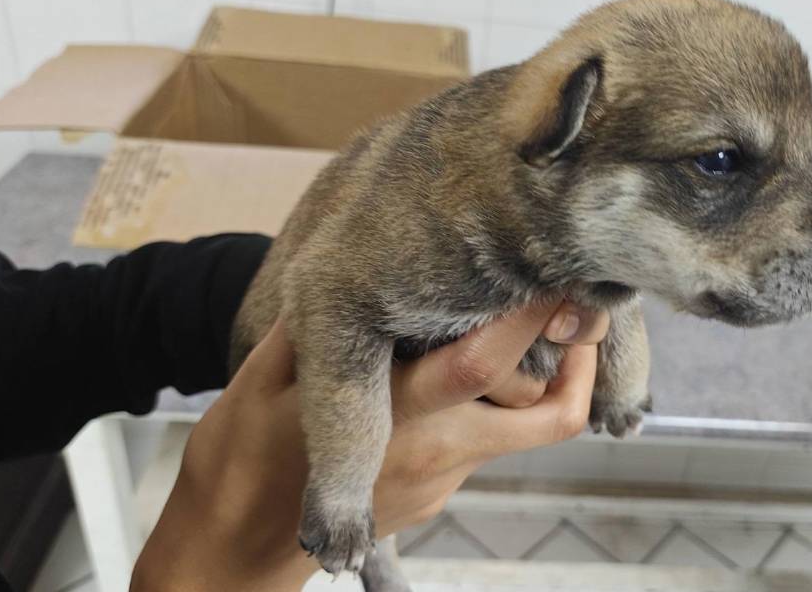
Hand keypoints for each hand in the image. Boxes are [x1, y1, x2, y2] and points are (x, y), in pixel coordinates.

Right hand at [131, 300, 608, 590]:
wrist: (235, 546)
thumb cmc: (242, 457)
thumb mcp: (264, 376)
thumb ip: (321, 322)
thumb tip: (362, 266)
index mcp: (395, 416)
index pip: (483, 361)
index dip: (531, 316)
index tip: (555, 272)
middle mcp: (438, 450)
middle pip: (546, 412)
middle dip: (576, 356)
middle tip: (575, 303)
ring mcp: (447, 478)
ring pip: (528, 428)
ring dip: (542, 377)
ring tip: (528, 324)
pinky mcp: (444, 491)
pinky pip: (493, 439)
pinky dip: (500, 399)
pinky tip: (466, 364)